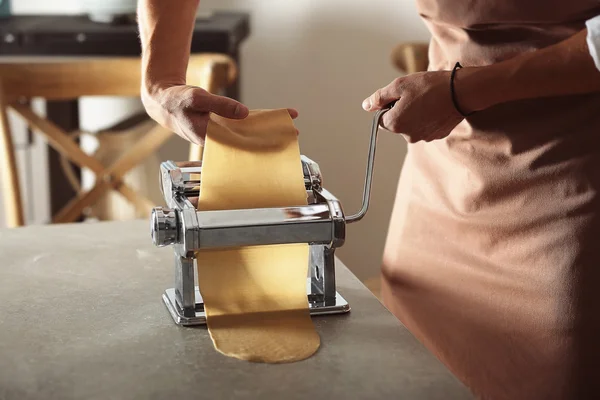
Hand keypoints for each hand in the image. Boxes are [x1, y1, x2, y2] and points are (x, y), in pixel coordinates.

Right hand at [142, 83, 298, 144]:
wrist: (165, 102)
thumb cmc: (178, 101)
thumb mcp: (197, 99)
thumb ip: (220, 105)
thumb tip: (244, 113)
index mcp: (210, 139)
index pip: (239, 145)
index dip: (259, 144)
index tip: (277, 143)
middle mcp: (218, 140)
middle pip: (248, 141)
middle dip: (271, 138)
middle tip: (293, 134)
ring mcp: (222, 133)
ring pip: (248, 133)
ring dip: (268, 129)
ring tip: (290, 126)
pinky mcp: (223, 125)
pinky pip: (244, 125)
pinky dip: (258, 120)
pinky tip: (274, 118)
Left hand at [362, 71, 464, 142]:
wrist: (461, 92)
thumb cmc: (429, 86)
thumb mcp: (399, 86)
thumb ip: (380, 97)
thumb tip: (366, 106)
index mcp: (395, 124)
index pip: (381, 118)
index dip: (388, 105)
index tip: (401, 95)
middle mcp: (407, 136)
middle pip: (397, 123)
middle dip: (402, 110)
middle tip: (416, 95)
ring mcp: (423, 138)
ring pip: (412, 125)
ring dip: (415, 114)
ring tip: (428, 99)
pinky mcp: (436, 136)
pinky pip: (426, 126)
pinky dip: (428, 118)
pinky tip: (436, 106)